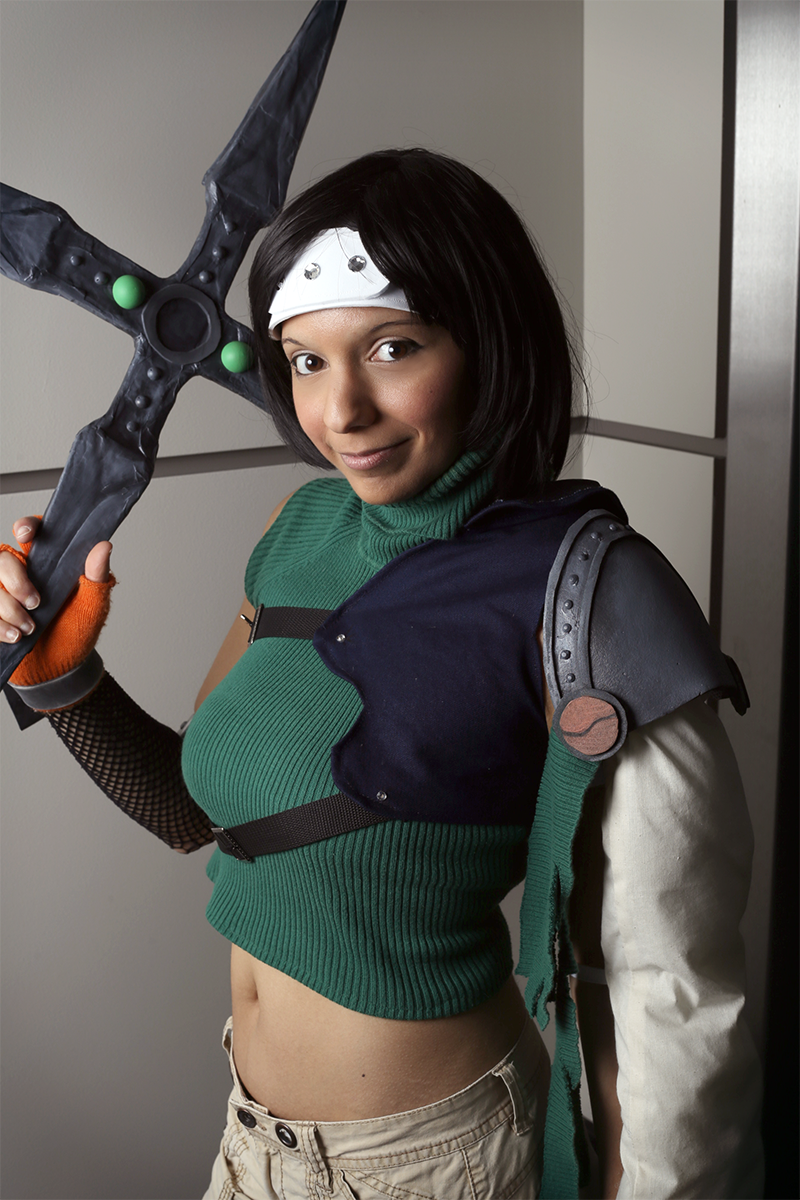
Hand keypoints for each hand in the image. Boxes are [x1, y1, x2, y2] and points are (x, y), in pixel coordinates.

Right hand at [0, 516, 114, 693]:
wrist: (61, 670)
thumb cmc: (78, 633)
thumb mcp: (93, 606)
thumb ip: (97, 576)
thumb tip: (104, 546)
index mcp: (49, 563)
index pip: (33, 532)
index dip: (26, 526)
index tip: (25, 534)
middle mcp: (23, 574)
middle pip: (2, 559)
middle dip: (16, 581)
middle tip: (35, 603)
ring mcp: (4, 594)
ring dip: (8, 608)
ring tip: (29, 629)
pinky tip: (15, 636)